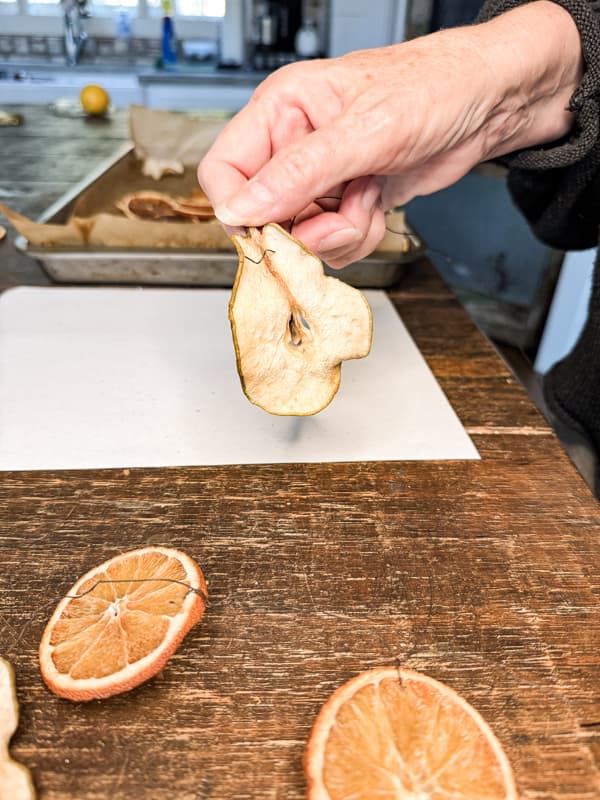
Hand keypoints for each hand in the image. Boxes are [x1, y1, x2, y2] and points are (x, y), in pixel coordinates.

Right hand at [199, 1, 581, 267]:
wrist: (486, 106)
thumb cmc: (433, 88)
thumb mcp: (363, 131)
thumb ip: (297, 172)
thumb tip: (240, 208)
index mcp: (279, 111)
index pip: (224, 173)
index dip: (242, 210)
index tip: (275, 230)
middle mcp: (292, 146)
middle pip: (262, 217)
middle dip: (305, 229)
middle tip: (340, 215)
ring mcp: (318, 179)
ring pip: (299, 237)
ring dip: (337, 234)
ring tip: (367, 198)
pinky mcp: (343, 202)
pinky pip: (331, 243)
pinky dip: (356, 236)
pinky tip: (376, 204)